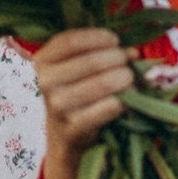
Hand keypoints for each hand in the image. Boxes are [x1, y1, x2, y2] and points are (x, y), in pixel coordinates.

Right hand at [33, 23, 134, 178]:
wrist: (65, 140)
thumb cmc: (76, 96)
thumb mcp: (76, 70)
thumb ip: (99, 54)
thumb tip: (134, 53)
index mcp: (42, 61)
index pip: (71, 41)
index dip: (99, 38)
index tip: (116, 41)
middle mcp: (45, 82)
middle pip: (92, 60)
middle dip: (118, 59)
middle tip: (129, 64)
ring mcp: (57, 107)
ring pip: (102, 82)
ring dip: (125, 78)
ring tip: (130, 80)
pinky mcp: (73, 128)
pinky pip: (108, 107)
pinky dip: (124, 101)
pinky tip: (127, 101)